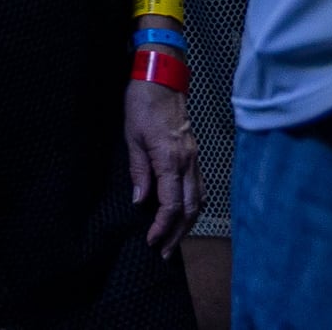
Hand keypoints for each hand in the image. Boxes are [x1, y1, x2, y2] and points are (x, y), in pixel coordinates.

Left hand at [126, 78, 201, 251]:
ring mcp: (194, 158)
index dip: (163, 226)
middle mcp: (188, 162)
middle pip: (190, 208)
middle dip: (178, 233)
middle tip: (165, 252)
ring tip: (174, 240)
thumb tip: (140, 201)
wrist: (162, 79)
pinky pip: (199, 186)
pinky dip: (193, 205)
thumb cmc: (143, 104)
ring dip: (188, 223)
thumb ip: (139, 171)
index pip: (171, 204)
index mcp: (170, 159)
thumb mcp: (132, 138)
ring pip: (198, 199)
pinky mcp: (194, 153)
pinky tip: (184, 214)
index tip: (152, 240)